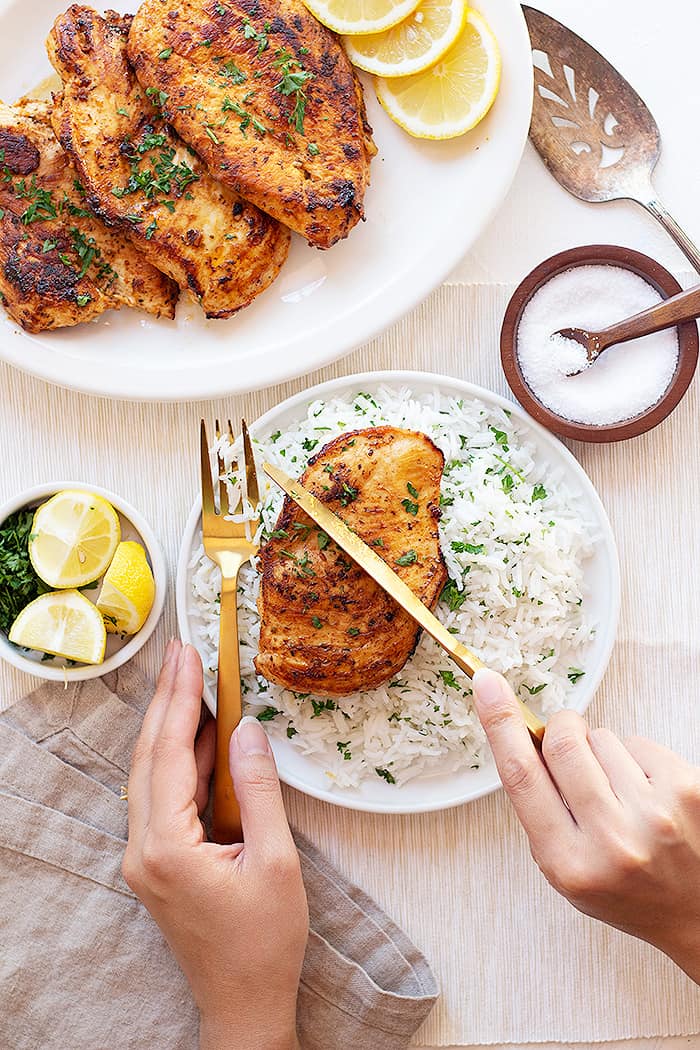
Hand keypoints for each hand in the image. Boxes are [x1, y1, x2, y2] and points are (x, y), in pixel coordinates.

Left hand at [123, 640, 308, 1049]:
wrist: (244, 1003)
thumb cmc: (264, 942)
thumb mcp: (275, 861)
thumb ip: (259, 790)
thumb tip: (248, 730)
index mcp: (165, 847)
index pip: (166, 754)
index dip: (179, 699)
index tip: (188, 655)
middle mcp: (142, 849)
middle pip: (149, 757)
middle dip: (167, 701)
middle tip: (182, 652)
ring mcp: (145, 857)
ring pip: (151, 775)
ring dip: (171, 727)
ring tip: (191, 680)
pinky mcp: (156, 862)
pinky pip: (163, 798)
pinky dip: (179, 761)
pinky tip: (198, 736)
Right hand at [473, 668, 699, 983]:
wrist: (697, 913)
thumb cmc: (626, 888)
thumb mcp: (566, 867)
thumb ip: (541, 808)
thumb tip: (521, 734)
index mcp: (570, 863)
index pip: (522, 777)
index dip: (500, 724)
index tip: (487, 685)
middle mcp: (613, 840)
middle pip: (563, 743)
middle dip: (560, 730)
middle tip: (567, 741)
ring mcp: (656, 814)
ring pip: (602, 737)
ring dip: (601, 753)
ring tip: (620, 793)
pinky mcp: (688, 789)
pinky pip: (638, 741)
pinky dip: (635, 758)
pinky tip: (646, 792)